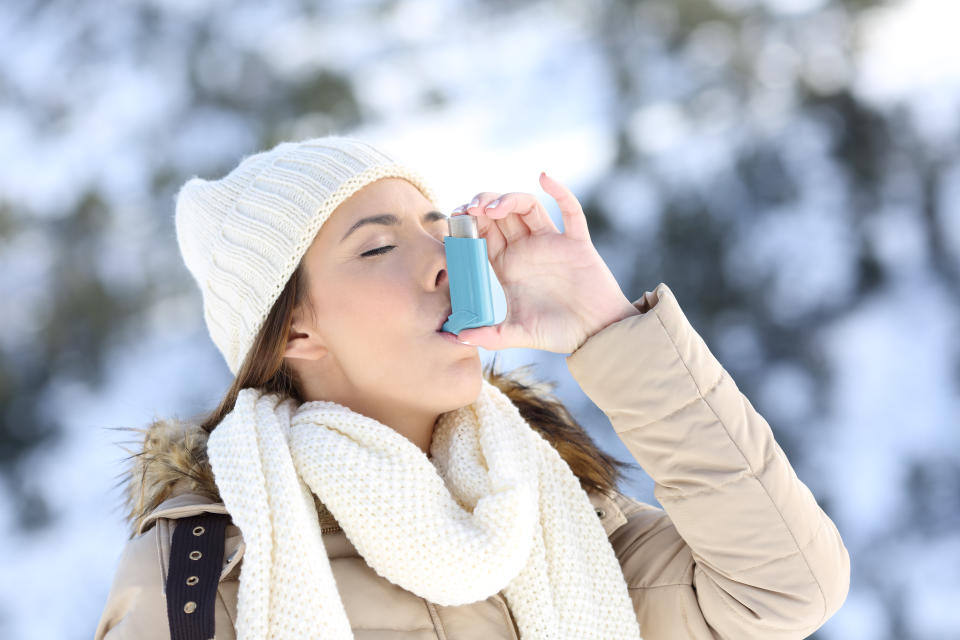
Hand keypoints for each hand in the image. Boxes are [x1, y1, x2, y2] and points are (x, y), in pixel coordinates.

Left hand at [450, 172, 640, 352]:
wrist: (595, 335)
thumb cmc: (556, 334)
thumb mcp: (517, 334)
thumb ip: (489, 335)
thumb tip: (455, 336)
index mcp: (506, 266)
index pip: (480, 236)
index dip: (466, 224)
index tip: (454, 221)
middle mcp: (525, 249)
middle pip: (499, 214)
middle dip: (482, 205)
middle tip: (469, 209)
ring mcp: (550, 242)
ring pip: (526, 206)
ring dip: (508, 199)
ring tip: (492, 207)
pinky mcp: (576, 242)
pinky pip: (570, 210)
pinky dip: (560, 192)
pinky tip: (545, 178)